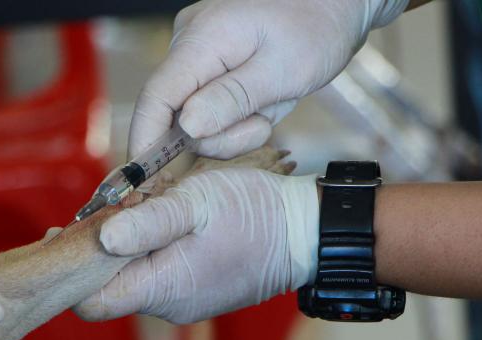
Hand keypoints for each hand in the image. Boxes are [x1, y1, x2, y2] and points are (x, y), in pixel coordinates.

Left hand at [75, 169, 318, 323]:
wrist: (305, 233)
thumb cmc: (255, 215)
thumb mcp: (197, 202)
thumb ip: (148, 221)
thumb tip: (100, 238)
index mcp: (163, 289)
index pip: (91, 302)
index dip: (71, 270)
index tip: (64, 233)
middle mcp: (169, 306)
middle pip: (109, 288)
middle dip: (99, 250)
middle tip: (103, 208)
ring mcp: (184, 302)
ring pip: (134, 279)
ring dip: (128, 246)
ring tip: (139, 208)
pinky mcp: (197, 291)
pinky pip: (158, 275)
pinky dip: (151, 251)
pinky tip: (162, 221)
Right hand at [129, 0, 408, 158]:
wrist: (338, 3)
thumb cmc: (319, 27)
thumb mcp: (284, 71)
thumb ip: (233, 100)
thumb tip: (188, 127)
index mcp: (203, 39)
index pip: (156, 96)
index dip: (146, 141)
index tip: (143, 180)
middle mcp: (190, 42)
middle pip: (177, 113)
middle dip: (218, 135)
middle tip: (263, 123)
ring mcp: (199, 51)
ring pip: (196, 116)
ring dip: (234, 126)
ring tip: (271, 104)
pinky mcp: (211, 63)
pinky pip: (212, 105)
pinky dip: (238, 114)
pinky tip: (265, 99)